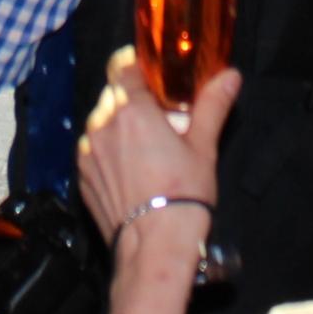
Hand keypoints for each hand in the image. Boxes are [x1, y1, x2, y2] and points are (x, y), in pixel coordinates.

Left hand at [77, 47, 237, 242]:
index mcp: (131, 109)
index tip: (152, 74)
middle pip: (113, 94)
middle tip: (160, 118)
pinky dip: (108, 151)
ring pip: (101, 122)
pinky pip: (92, 150)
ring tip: (146, 148)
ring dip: (118, 125)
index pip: (122, 65)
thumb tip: (231, 75)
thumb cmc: (183, 196)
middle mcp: (102, 124)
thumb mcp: (204, 147)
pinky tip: (130, 170)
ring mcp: (87, 152)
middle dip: (133, 99)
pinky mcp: (81, 176)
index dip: (136, 65)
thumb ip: (212, 105)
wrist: (154, 248)